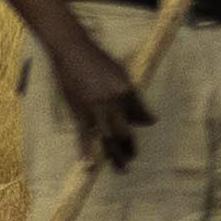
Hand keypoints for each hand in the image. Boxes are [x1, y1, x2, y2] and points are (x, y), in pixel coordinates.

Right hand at [37, 17, 148, 173]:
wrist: (72, 51)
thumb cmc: (97, 58)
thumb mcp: (119, 72)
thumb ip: (129, 93)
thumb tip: (140, 112)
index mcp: (126, 90)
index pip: (140, 112)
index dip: (145, 119)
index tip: (148, 124)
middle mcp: (113, 102)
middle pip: (125, 131)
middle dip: (131, 146)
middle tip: (134, 156)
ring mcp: (96, 109)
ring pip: (108, 138)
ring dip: (116, 155)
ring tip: (123, 169)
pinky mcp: (79, 112)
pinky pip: (84, 135)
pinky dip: (86, 151)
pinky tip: (89, 165)